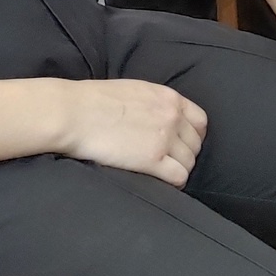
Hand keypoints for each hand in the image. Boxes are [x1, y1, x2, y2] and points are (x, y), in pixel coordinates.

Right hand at [54, 78, 207, 185]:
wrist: (75, 113)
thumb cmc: (95, 101)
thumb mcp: (135, 91)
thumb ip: (154, 104)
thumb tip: (156, 117)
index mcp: (169, 98)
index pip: (200, 121)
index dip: (193, 136)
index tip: (182, 145)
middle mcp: (172, 117)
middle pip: (196, 144)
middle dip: (186, 155)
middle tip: (170, 163)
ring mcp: (164, 139)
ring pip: (190, 162)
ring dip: (180, 170)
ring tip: (163, 174)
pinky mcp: (152, 160)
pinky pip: (179, 176)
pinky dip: (175, 183)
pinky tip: (163, 184)